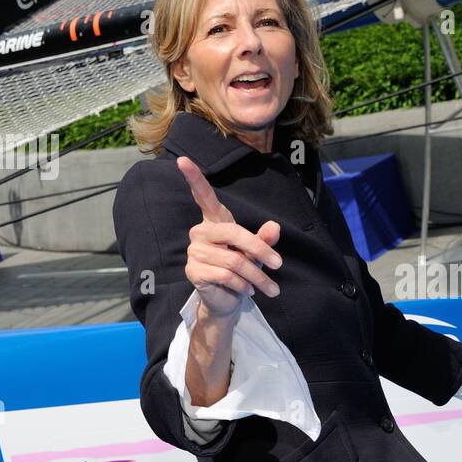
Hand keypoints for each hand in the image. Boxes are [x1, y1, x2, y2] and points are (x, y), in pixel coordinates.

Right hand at [177, 155, 282, 318]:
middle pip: (234, 233)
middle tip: (278, 264)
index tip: (183, 160)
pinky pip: (225, 275)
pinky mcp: (193, 271)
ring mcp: (194, 252)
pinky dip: (243, 285)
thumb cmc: (241, 271)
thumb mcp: (256, 253)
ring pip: (234, 260)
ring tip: (270, 288)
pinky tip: (248, 290)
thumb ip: (264, 239)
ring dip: (257, 276)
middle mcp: (200, 233)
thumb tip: (274, 227)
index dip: (194, 178)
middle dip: (260, 250)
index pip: (203, 197)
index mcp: (214, 222)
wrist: (227, 301)